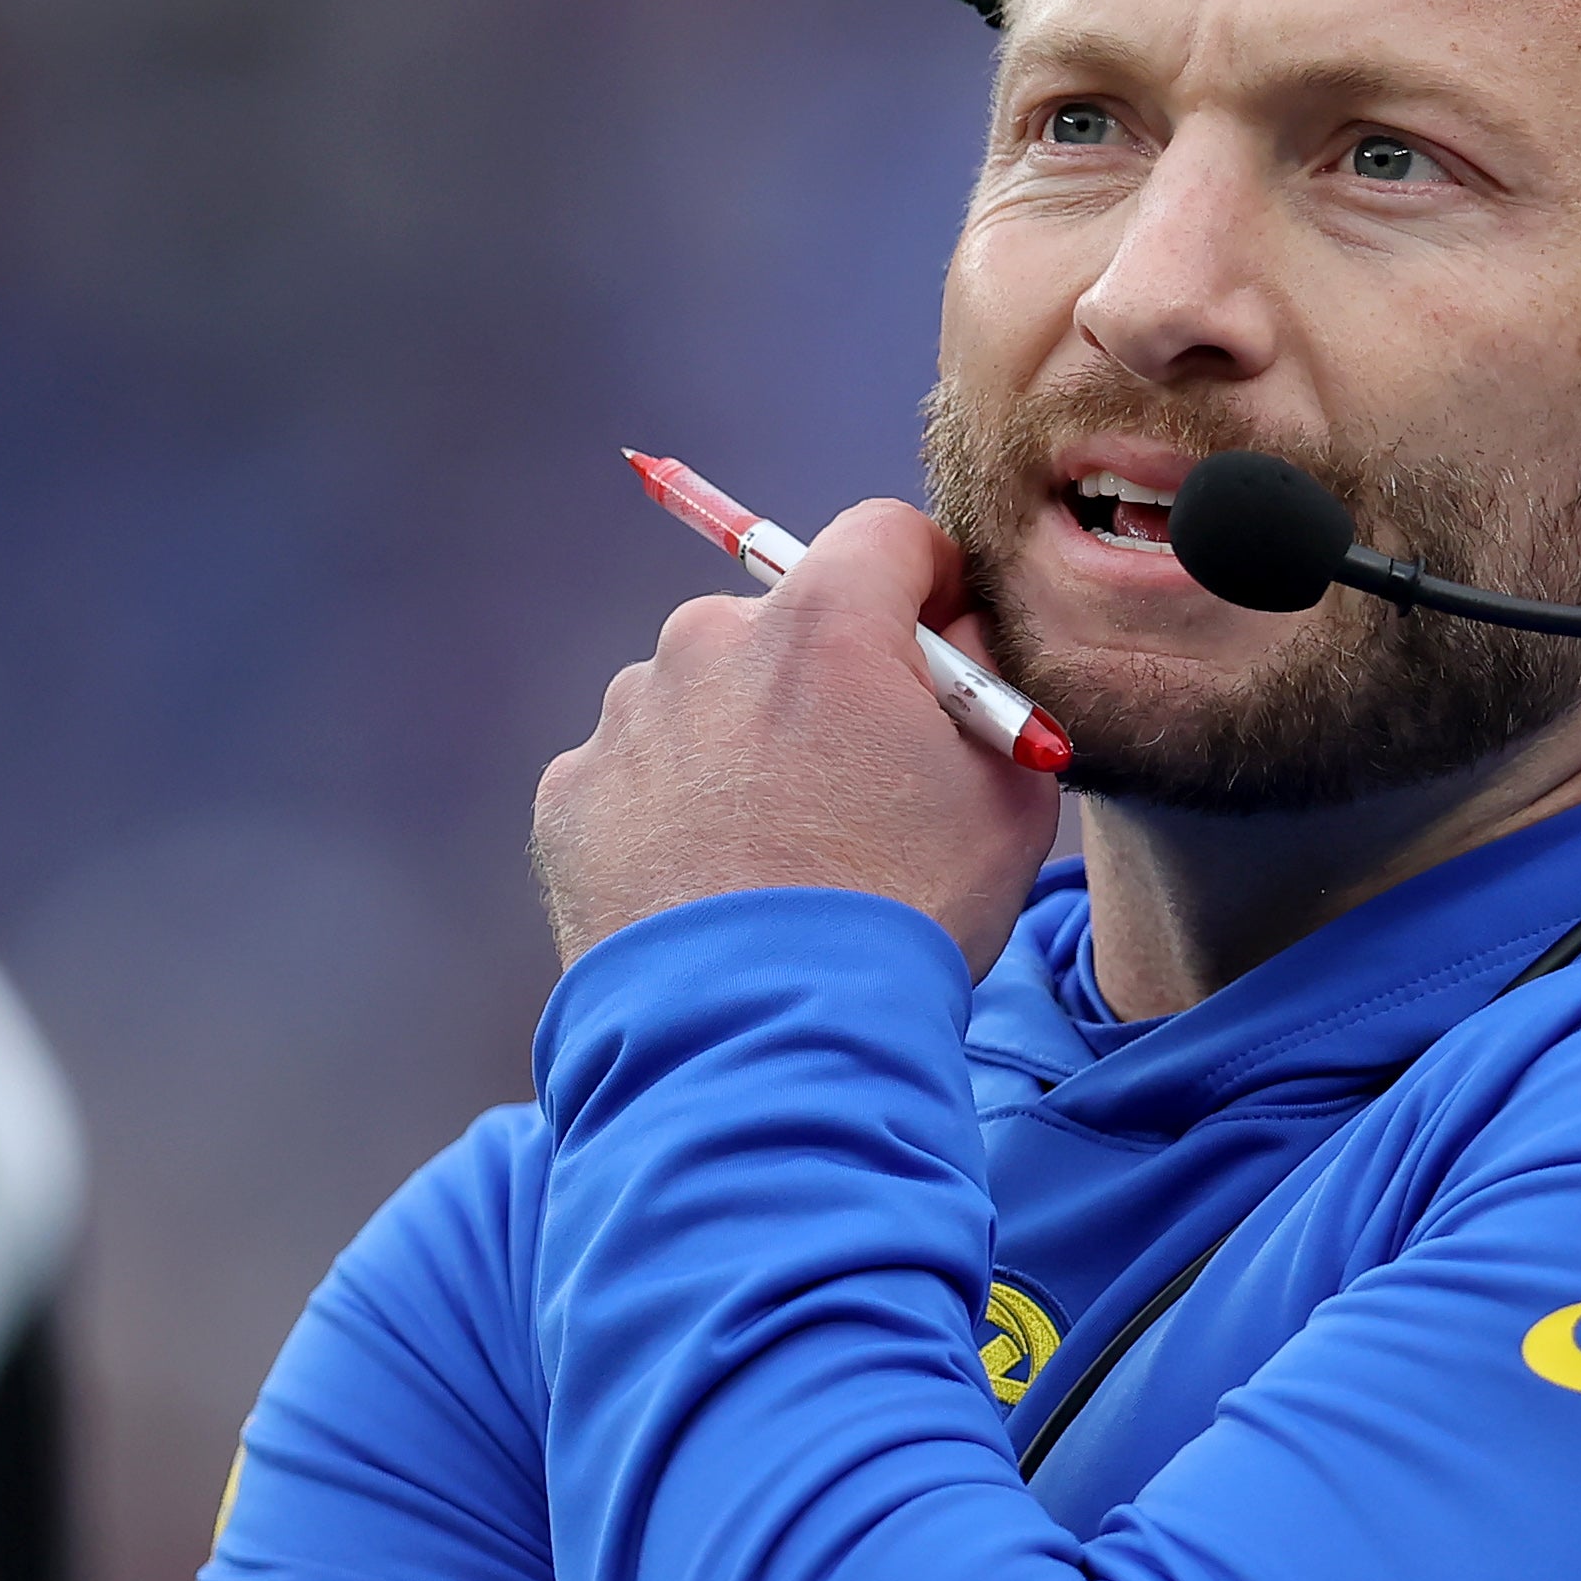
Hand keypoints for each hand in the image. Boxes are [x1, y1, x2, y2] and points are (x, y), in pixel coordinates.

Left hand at [530, 502, 1061, 976]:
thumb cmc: (900, 918)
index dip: (927, 586)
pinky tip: (710, 889)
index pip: (886, 535)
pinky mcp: (570, 792)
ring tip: (774, 858)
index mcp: (827, 624)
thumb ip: (989, 692)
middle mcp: (708, 642)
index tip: (941, 649)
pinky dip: (670, 814)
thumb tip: (956, 647)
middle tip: (857, 787)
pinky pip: (635, 775)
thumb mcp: (1010, 798)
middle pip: (783, 623)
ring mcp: (628, 716)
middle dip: (823, 681)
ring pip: (701, 699)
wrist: (760, 1044)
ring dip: (739, 746)